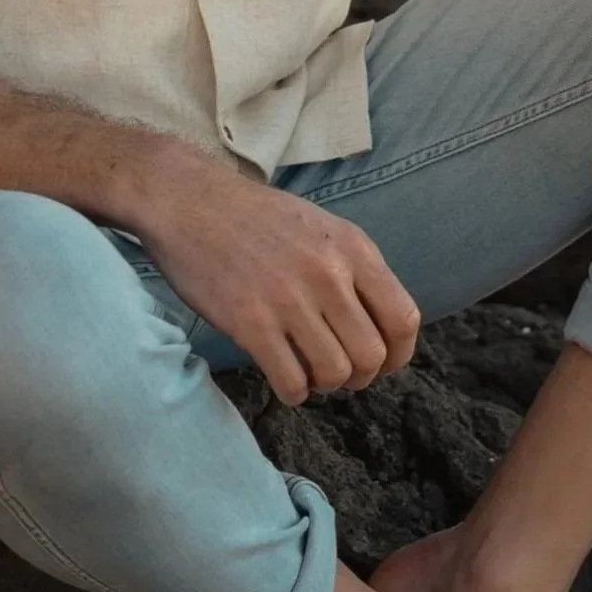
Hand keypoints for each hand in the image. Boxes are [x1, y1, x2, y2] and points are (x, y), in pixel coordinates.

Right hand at [140, 165, 420, 405]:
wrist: (188, 201)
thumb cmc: (254, 217)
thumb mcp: (319, 226)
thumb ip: (352, 269)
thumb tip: (379, 326)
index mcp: (351, 247)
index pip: (403, 320)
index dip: (397, 354)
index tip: (380, 362)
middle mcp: (327, 273)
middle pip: (372, 356)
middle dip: (358, 376)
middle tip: (334, 369)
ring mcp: (288, 299)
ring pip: (334, 374)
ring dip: (323, 384)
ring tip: (305, 367)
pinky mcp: (250, 322)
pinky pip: (292, 383)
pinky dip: (292, 391)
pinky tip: (281, 373)